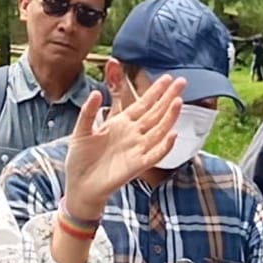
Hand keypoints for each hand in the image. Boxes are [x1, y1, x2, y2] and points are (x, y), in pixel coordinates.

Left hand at [61, 72, 184, 219]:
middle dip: (168, 97)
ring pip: (159, 130)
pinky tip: (172, 134)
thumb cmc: (81, 158)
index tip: (168, 78)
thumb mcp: (81, 130)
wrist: (79, 185)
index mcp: (121, 124)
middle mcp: (133, 134)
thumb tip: (96, 91)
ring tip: (178, 101)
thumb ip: (88, 112)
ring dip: (169, 117)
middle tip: (182, 81)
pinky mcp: (137, 165)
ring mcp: (137, 149)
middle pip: (155, 113)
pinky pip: (155, 155)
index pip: (143, 104)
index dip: (155, 91)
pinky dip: (164, 146)